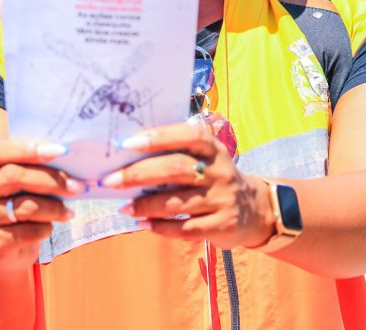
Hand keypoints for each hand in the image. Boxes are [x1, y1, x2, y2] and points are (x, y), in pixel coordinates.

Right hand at [0, 139, 84, 273]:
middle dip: (52, 180)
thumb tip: (70, 157)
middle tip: (78, 186)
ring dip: (55, 208)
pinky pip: (27, 232)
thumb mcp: (22, 182)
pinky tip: (50, 227)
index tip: (60, 150)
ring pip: (25, 207)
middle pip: (15, 176)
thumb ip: (36, 166)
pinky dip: (45, 228)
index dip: (27, 148)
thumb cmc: (19, 202)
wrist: (2, 247)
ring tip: (69, 211)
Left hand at [103, 123, 273, 249]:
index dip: (159, 137)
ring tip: (124, 207)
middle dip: (139, 174)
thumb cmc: (215, 179)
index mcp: (214, 149)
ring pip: (176, 202)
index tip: (128, 143)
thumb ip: (177, 155)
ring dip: (145, 205)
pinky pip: (184, 228)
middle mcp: (220, 172)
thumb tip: (129, 157)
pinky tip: (143, 223)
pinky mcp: (221, 225)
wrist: (254, 209)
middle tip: (110, 180)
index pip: (189, 136)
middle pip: (176, 169)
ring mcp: (222, 200)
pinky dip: (160, 227)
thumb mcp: (207, 161)